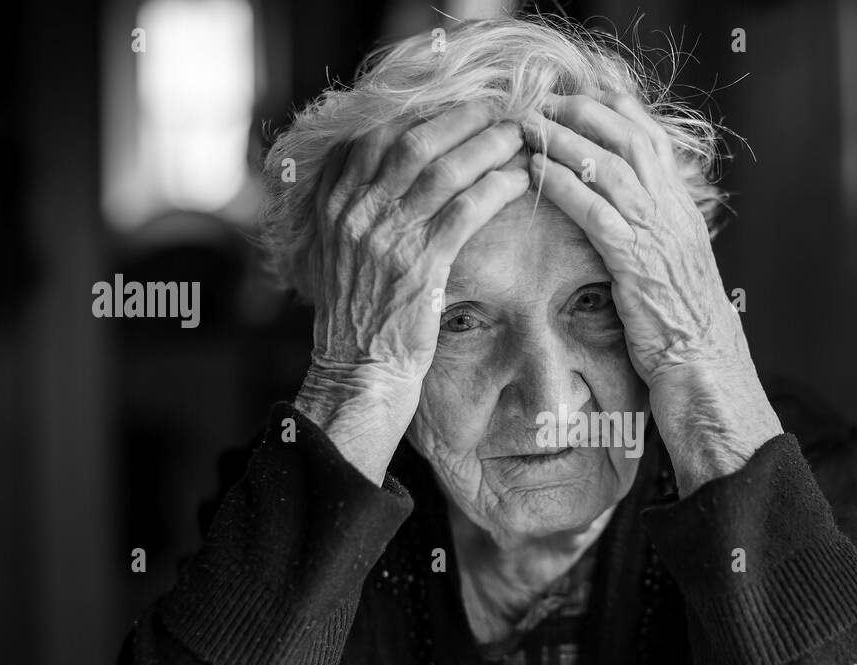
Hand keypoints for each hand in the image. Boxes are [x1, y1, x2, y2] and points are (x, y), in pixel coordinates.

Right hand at [295, 104, 528, 484]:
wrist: (359, 372)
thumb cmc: (362, 312)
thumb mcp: (346, 249)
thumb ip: (362, 204)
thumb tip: (396, 166)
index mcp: (335, 200)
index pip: (379, 133)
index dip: (425, 111)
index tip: (462, 101)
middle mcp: (355, 211)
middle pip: (415, 140)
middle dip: (464, 118)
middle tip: (503, 108)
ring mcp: (385, 238)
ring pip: (444, 170)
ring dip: (489, 147)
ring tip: (521, 137)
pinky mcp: (418, 267)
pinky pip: (465, 212)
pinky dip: (496, 189)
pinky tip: (521, 180)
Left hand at [520, 94, 781, 495]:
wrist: (707, 374)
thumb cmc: (686, 335)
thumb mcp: (674, 275)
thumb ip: (653, 242)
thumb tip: (626, 229)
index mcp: (682, 212)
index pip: (651, 141)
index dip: (613, 112)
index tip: (577, 98)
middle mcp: (674, 213)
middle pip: (629, 137)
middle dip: (583, 111)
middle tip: (540, 102)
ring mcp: (659, 235)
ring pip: (609, 166)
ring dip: (564, 139)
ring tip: (526, 125)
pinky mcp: (638, 263)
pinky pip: (596, 211)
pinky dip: (563, 185)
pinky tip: (533, 171)